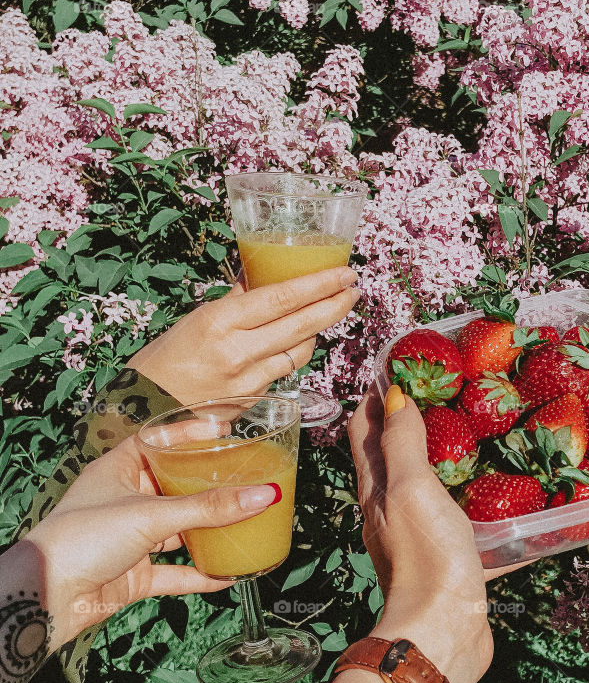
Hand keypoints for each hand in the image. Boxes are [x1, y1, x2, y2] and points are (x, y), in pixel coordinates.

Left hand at [13, 436, 279, 648]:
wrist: (45, 598)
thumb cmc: (82, 539)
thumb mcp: (151, 515)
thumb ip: (209, 508)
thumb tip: (263, 495)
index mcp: (117, 471)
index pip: (156, 441)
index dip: (187, 434)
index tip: (222, 431)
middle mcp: (124, 502)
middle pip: (175, 487)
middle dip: (209, 487)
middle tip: (244, 478)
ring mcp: (130, 539)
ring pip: (179, 530)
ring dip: (209, 531)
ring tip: (245, 522)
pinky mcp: (133, 574)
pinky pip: (175, 572)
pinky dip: (201, 573)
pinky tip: (228, 574)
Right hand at [128, 267, 359, 403]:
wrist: (141, 408)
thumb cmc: (164, 358)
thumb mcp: (197, 319)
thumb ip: (235, 300)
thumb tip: (261, 274)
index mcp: (219, 321)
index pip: (282, 297)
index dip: (319, 285)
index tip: (344, 273)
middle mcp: (237, 351)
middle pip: (301, 324)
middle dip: (334, 305)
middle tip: (353, 289)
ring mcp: (248, 380)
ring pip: (300, 350)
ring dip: (319, 328)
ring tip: (332, 308)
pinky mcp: (253, 401)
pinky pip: (285, 370)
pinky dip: (296, 352)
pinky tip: (302, 339)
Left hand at [347, 386, 494, 682]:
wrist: (444, 633)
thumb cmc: (425, 558)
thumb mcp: (410, 489)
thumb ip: (402, 443)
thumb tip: (393, 395)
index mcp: (376, 491)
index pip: (364, 433)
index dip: (373, 400)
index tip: (392, 369)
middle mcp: (391, 513)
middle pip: (393, 459)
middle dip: (409, 425)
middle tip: (442, 395)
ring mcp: (419, 538)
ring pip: (428, 490)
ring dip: (444, 463)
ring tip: (475, 437)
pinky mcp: (449, 561)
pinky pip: (463, 523)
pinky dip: (478, 505)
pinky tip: (507, 499)